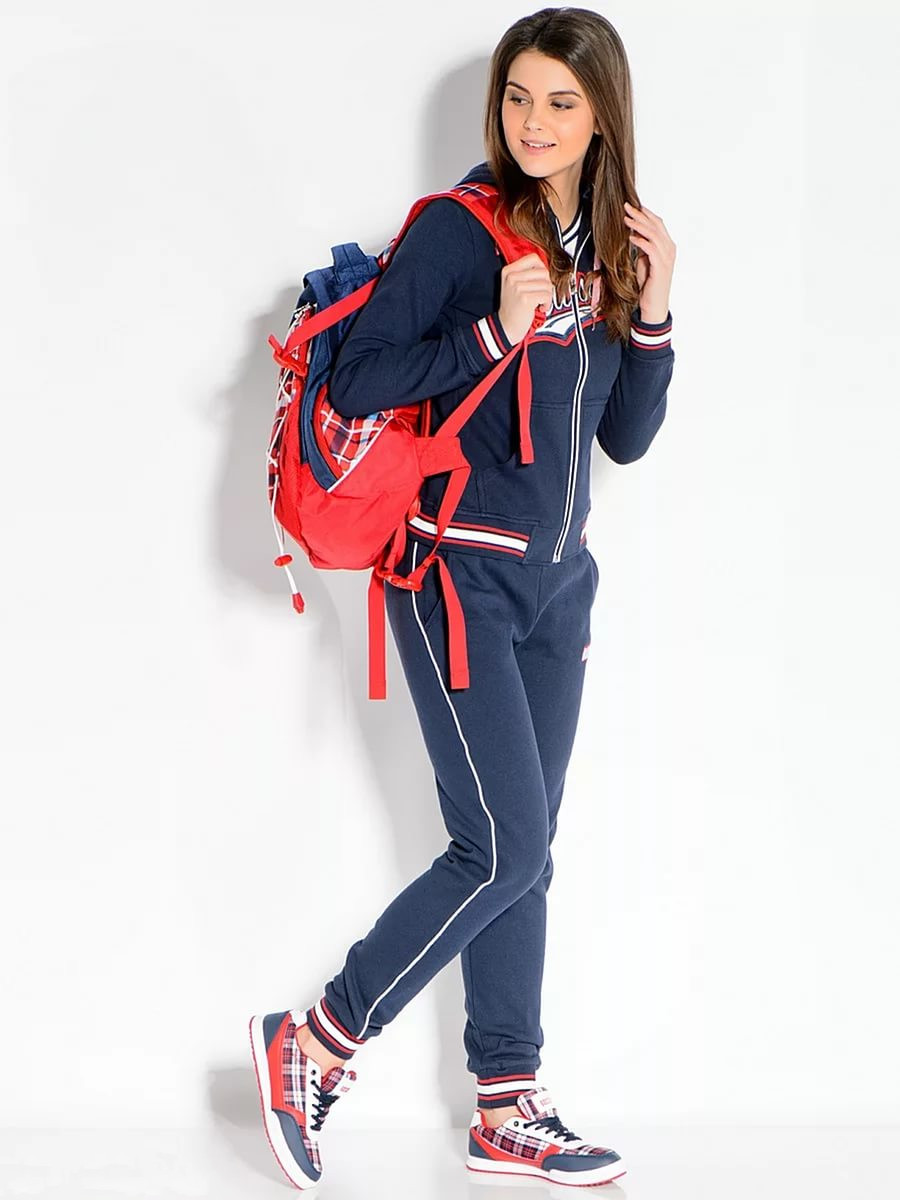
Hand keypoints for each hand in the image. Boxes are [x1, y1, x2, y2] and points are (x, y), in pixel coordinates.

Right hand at [497, 252, 553, 343]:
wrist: (506, 326)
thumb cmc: (513, 307)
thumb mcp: (513, 285)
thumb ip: (526, 274)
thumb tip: (545, 268)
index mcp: (508, 271)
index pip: (533, 258)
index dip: (542, 268)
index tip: (541, 279)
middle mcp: (511, 277)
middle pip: (543, 271)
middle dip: (547, 284)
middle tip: (542, 294)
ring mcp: (517, 287)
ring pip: (547, 284)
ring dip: (547, 296)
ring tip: (540, 302)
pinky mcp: (525, 298)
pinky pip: (546, 295)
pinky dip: (547, 303)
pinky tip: (540, 308)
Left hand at [623, 201, 675, 322]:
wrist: (654, 305)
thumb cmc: (649, 285)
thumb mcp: (644, 261)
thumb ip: (643, 247)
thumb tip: (634, 233)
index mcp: (667, 246)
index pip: (657, 223)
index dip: (645, 213)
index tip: (632, 206)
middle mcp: (669, 249)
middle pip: (655, 225)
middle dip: (640, 214)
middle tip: (626, 206)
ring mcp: (667, 257)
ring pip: (653, 234)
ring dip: (638, 225)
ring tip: (626, 219)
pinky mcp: (661, 266)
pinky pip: (650, 248)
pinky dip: (640, 241)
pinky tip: (630, 237)